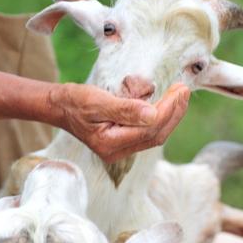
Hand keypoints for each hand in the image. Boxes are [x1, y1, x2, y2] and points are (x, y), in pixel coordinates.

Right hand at [49, 83, 189, 162]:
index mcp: (109, 143)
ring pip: (154, 136)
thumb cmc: (74, 101)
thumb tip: (153, 114)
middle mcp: (116, 152)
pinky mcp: (121, 143)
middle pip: (155, 135)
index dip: (168, 110)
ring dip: (170, 115)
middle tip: (183, 90)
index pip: (149, 129)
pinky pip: (147, 133)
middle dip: (174, 113)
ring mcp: (119, 150)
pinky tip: (167, 105)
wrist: (58, 107)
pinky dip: (160, 118)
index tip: (178, 90)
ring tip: (180, 95)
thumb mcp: (97, 100)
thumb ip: (125, 109)